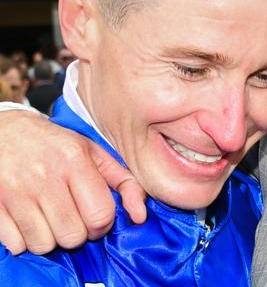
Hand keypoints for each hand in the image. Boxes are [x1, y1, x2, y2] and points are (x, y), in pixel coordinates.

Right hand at [0, 111, 146, 254]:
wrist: (5, 132)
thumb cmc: (55, 145)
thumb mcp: (93, 153)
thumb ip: (124, 181)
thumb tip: (141, 215)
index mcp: (75, 160)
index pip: (100, 215)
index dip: (102, 225)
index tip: (95, 218)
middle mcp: (46, 175)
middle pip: (73, 235)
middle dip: (77, 233)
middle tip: (72, 217)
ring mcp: (17, 191)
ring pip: (44, 244)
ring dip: (50, 238)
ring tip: (50, 217)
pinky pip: (16, 245)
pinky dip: (24, 240)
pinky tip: (29, 219)